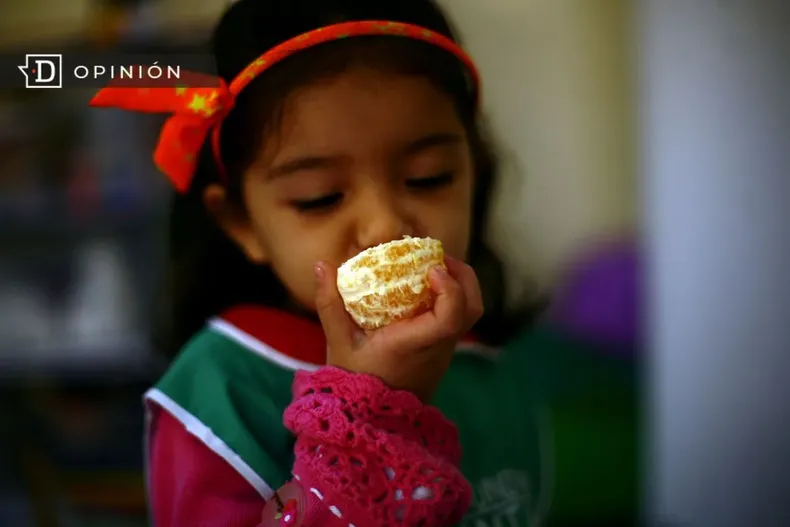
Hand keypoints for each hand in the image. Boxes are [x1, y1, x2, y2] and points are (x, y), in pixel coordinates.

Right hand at [313, 256, 483, 401]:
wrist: (371, 420)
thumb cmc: (353, 380)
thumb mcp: (338, 341)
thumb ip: (329, 302)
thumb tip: (321, 264)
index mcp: (414, 345)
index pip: (450, 318)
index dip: (450, 288)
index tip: (431, 268)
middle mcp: (437, 348)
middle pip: (472, 309)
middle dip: (462, 276)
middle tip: (436, 259)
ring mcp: (444, 351)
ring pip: (470, 314)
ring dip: (460, 285)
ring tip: (433, 269)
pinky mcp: (443, 352)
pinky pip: (458, 319)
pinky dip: (451, 298)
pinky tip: (425, 288)